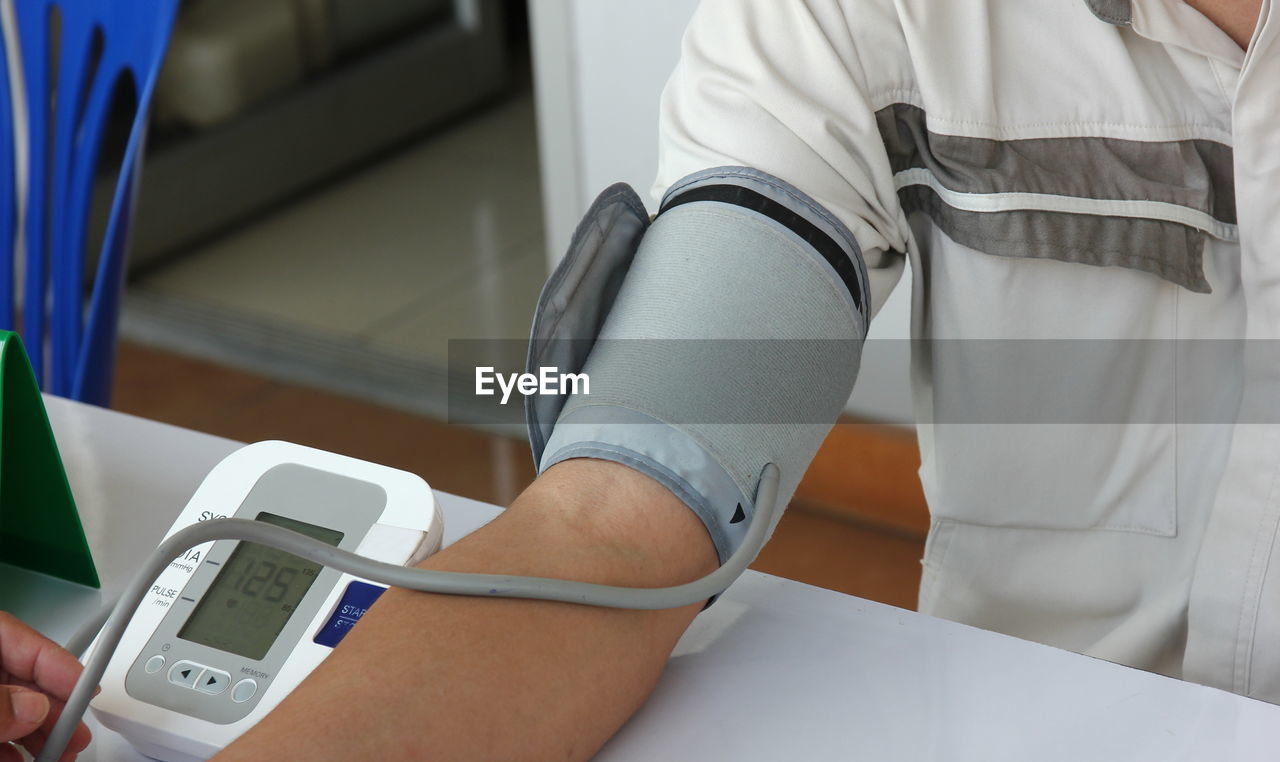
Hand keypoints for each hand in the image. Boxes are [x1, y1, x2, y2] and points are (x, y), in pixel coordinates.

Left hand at [0, 612, 92, 761]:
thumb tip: (34, 709)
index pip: (24, 640)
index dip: (61, 664)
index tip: (87, 689)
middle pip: (23, 680)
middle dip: (54, 708)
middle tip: (75, 732)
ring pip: (12, 709)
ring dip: (37, 733)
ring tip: (57, 753)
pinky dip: (11, 748)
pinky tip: (22, 760)